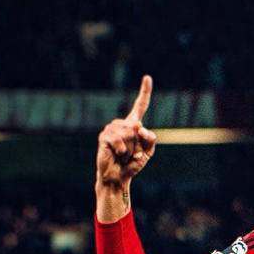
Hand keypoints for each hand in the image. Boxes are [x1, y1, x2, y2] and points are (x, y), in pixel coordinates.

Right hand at [96, 75, 156, 189]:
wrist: (119, 176)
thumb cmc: (133, 163)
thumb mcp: (148, 152)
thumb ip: (150, 138)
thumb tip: (138, 126)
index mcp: (134, 125)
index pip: (140, 106)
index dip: (144, 92)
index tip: (147, 77)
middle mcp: (122, 124)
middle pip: (138, 127)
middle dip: (139, 144)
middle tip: (132, 153)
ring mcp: (111, 128)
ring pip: (129, 133)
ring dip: (130, 148)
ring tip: (124, 154)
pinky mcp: (104, 136)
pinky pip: (118, 140)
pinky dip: (122, 149)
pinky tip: (118, 154)